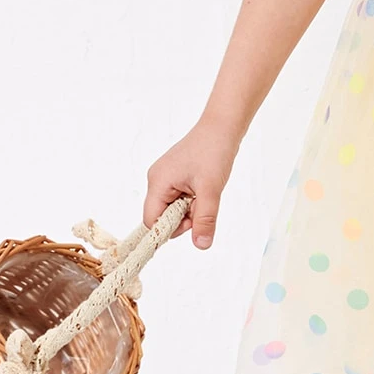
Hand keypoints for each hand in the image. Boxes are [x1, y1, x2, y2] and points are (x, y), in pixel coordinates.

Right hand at [144, 116, 240, 249]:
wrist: (222, 127)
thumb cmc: (213, 152)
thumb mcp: (211, 190)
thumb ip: (205, 219)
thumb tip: (201, 245)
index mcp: (158, 183)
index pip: (151, 221)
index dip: (169, 230)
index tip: (192, 226)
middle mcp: (156, 180)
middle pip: (162, 216)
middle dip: (183, 219)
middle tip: (203, 208)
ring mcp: (165, 177)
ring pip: (172, 208)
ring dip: (190, 210)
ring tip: (206, 195)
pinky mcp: (175, 175)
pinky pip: (178, 198)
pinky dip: (192, 201)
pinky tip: (204, 189)